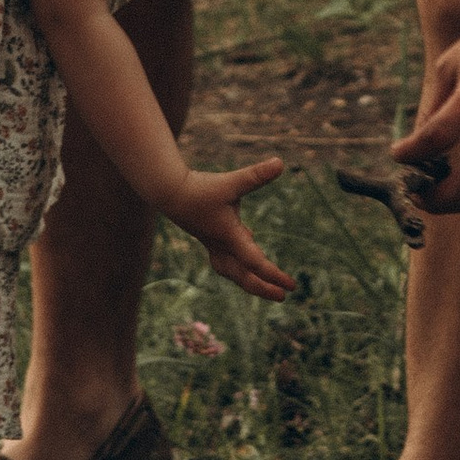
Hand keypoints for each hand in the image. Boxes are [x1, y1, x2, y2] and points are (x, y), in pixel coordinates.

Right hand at [171, 157, 294, 299]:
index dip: (273, 275)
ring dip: (249, 280)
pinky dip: (240, 261)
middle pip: (243, 276)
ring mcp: (213, 243)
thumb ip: (256, 175)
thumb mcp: (231, 182)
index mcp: (229, 237)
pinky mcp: (209, 236)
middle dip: (263, 288)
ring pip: (233, 271)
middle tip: (283, 296)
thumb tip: (281, 163)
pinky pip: (227, 258)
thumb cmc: (200, 188)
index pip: (254, 262)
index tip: (291, 286)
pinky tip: (250, 241)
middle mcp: (221, 245)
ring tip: (267, 285)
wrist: (168, 191)